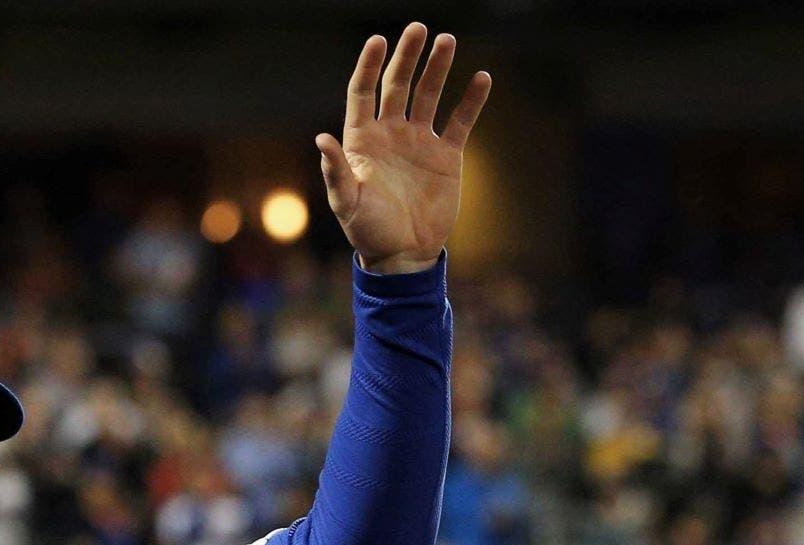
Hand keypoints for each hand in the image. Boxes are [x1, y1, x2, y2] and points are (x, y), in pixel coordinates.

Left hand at [316, 23, 490, 273]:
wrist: (403, 255)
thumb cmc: (368, 231)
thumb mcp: (348, 203)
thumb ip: (336, 171)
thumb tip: (321, 139)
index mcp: (362, 141)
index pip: (363, 93)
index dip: (368, 67)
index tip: (378, 40)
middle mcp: (390, 134)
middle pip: (397, 85)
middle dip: (407, 57)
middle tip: (418, 28)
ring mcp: (419, 142)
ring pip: (430, 95)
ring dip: (438, 68)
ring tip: (447, 41)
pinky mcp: (446, 155)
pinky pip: (460, 121)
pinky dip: (471, 100)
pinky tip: (482, 78)